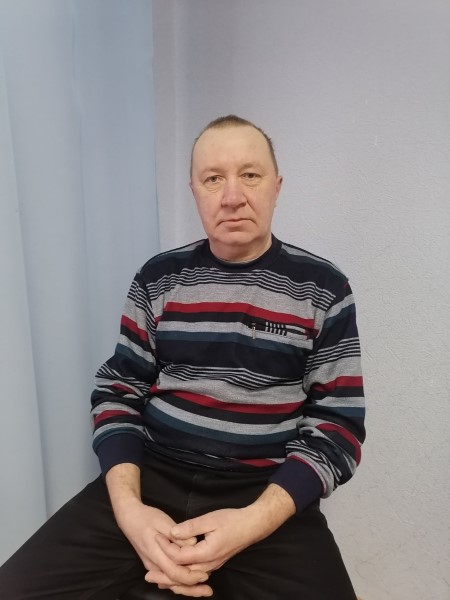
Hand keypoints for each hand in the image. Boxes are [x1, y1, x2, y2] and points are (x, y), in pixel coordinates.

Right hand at [106, 463, 211, 595]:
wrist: (130, 519)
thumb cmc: (147, 518)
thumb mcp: (163, 521)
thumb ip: (177, 535)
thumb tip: (192, 544)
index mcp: (155, 553)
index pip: (174, 572)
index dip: (190, 576)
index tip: (205, 575)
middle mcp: (153, 564)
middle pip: (173, 582)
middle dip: (191, 588)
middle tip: (208, 590)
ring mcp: (152, 566)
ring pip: (170, 583)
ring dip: (186, 588)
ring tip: (203, 590)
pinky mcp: (153, 565)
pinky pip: (167, 578)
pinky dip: (179, 583)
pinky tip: (190, 584)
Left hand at [155, 507, 259, 574]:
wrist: (252, 526)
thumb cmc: (232, 520)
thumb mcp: (210, 519)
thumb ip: (190, 527)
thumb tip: (172, 533)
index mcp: (206, 553)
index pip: (179, 557)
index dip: (165, 547)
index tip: (155, 536)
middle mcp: (209, 564)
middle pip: (182, 575)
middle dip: (164, 576)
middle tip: (147, 575)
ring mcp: (212, 566)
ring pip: (189, 578)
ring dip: (172, 580)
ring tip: (157, 581)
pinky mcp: (214, 563)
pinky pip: (195, 575)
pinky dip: (183, 577)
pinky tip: (175, 575)